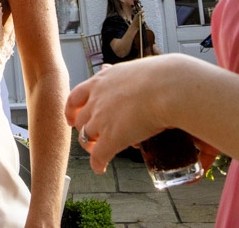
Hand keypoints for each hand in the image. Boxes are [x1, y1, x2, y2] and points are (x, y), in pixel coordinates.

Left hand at [65, 55, 210, 173]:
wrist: (166, 88)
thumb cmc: (161, 77)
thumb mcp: (136, 70)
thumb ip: (130, 79)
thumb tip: (142, 80)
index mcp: (101, 81)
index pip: (76, 97)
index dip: (72, 110)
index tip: (72, 117)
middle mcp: (96, 100)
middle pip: (80, 120)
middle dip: (84, 130)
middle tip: (92, 137)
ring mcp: (101, 119)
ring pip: (86, 137)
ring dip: (91, 146)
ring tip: (97, 152)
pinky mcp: (111, 138)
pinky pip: (98, 155)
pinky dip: (97, 164)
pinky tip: (100, 168)